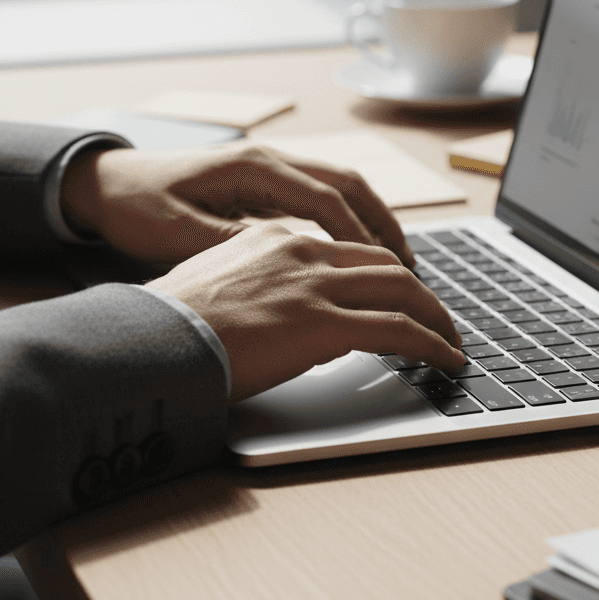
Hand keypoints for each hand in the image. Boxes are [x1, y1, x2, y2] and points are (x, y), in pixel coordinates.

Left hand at [60, 141, 415, 266]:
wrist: (106, 183)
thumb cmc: (137, 207)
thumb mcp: (178, 234)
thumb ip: (234, 246)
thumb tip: (289, 264)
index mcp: (252, 167)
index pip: (326, 199)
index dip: (360, 236)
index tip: (387, 271)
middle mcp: (269, 159)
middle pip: (348, 183)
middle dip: (383, 223)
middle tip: (411, 266)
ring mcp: (269, 167)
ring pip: (340, 186)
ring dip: (371, 219)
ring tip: (397, 260)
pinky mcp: (264, 183)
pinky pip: (321, 196)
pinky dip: (347, 220)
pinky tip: (355, 251)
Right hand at [148, 223, 463, 400]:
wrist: (147, 340)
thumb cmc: (168, 324)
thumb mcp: (217, 285)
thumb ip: (258, 287)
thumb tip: (280, 316)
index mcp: (276, 238)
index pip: (349, 250)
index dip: (383, 275)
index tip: (398, 294)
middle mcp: (303, 252)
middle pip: (386, 264)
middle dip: (421, 292)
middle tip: (438, 318)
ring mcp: (315, 285)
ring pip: (403, 291)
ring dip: (436, 318)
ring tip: (451, 342)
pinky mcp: (324, 323)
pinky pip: (399, 330)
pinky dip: (432, 344)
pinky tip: (446, 361)